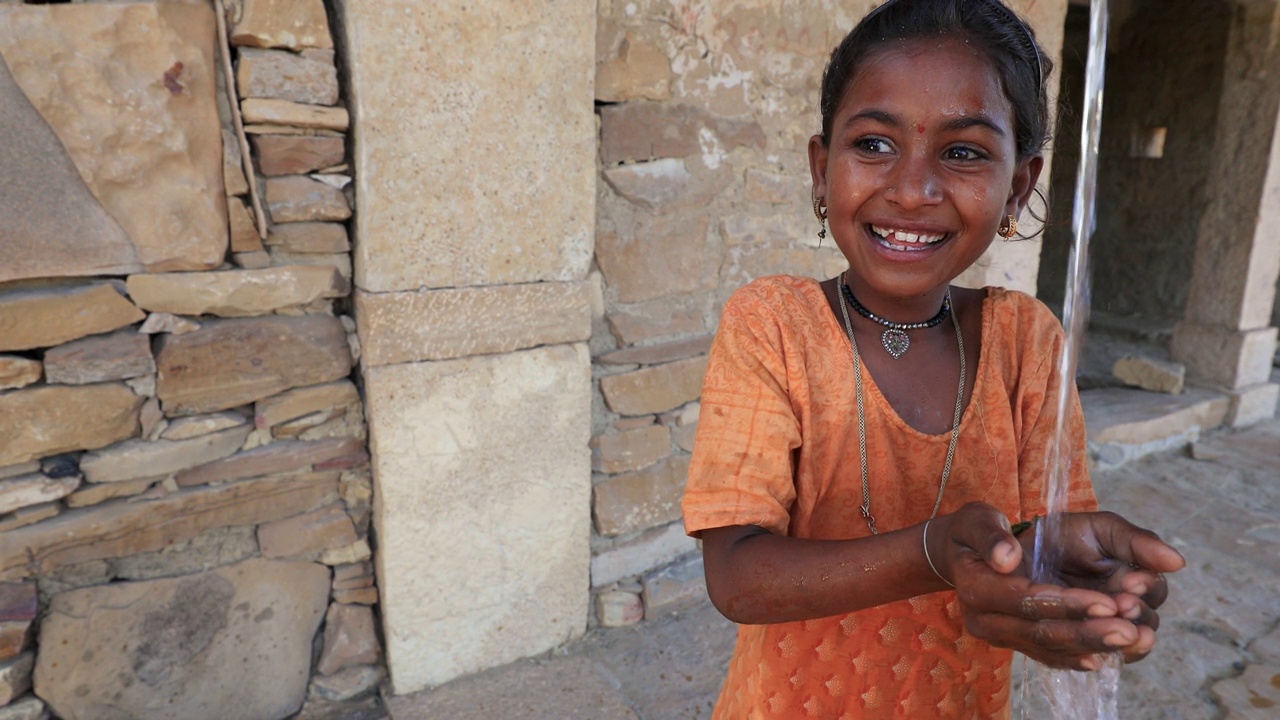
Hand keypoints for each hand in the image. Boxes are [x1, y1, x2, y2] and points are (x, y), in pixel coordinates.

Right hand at [929, 503, 1179, 670]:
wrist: (965, 555)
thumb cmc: (978, 531)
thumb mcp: (980, 517)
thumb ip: (993, 533)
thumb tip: (1008, 556)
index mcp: (976, 587)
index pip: (1025, 600)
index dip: (1068, 603)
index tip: (1109, 601)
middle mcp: (987, 621)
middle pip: (1043, 633)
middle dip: (1091, 632)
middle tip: (1133, 629)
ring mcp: (1004, 637)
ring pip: (1055, 648)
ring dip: (1098, 644)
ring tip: (1139, 637)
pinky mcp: (1021, 643)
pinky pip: (1055, 656)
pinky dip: (1087, 654)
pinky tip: (1118, 653)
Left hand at [1013, 511, 1185, 663]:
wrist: (1016, 551)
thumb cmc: (1063, 537)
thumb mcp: (1101, 530)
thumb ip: (1137, 542)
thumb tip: (1178, 562)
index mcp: (1133, 582)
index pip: (1154, 592)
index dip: (1147, 588)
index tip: (1134, 581)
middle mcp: (1120, 612)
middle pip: (1142, 623)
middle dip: (1135, 615)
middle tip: (1123, 604)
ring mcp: (1096, 631)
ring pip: (1117, 647)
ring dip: (1115, 638)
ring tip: (1112, 627)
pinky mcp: (1068, 648)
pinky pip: (1083, 660)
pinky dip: (1087, 658)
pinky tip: (1092, 658)